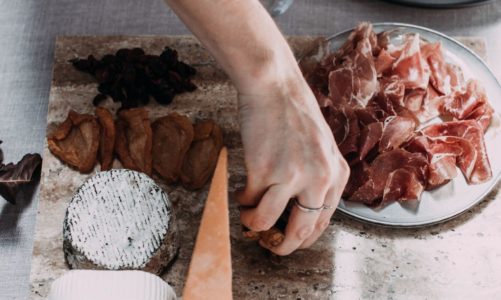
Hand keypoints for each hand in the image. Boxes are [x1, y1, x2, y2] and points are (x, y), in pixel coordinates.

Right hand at [237, 77, 349, 255]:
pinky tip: (242, 191)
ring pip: (265, 222)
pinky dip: (242, 200)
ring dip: (253, 223)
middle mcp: (319, 179)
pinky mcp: (263, 170)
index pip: (323, 223)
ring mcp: (291, 176)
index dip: (302, 238)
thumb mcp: (321, 148)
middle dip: (280, 246)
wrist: (274, 87)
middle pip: (300, 233)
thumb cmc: (294, 114)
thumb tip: (298, 213)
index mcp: (337, 175)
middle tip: (268, 245)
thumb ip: (318, 179)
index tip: (288, 239)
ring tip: (247, 213)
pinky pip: (248, 201)